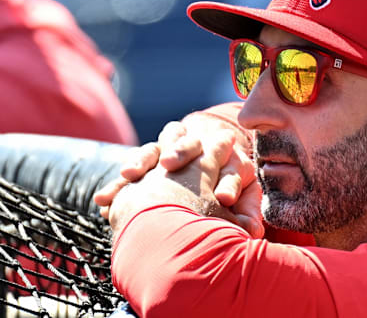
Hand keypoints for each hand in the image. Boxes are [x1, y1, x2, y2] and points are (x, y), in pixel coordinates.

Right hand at [107, 129, 236, 231]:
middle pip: (186, 143)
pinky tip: (105, 201)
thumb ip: (246, 213)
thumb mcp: (240, 201)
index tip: (226, 198)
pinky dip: (116, 185)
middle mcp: (195, 148)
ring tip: (129, 172)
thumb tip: (255, 232)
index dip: (228, 182)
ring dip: (139, 159)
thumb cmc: (227, 190)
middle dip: (178, 150)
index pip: (229, 164)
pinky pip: (128, 173)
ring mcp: (166, 153)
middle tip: (170, 163)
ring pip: (153, 148)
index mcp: (228, 158)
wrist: (201, 170)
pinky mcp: (145, 167)